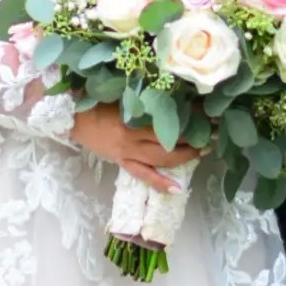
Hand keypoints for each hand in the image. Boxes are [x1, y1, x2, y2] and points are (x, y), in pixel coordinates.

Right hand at [69, 101, 197, 193]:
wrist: (73, 118)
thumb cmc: (97, 102)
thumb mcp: (123, 97)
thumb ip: (144, 100)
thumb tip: (172, 96)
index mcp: (133, 116)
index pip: (168, 117)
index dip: (189, 117)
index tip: (207, 114)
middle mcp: (133, 136)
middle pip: (169, 140)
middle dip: (192, 138)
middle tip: (212, 135)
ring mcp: (128, 152)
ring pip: (161, 158)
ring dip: (184, 157)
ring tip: (201, 153)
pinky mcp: (122, 162)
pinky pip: (144, 175)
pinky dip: (161, 183)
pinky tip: (177, 189)